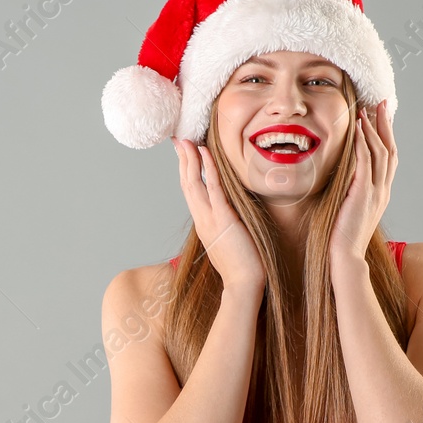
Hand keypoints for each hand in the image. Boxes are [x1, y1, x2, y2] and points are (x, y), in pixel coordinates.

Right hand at [173, 138, 264, 292]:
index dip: (185, 171)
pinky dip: (207, 168)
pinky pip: (213, 187)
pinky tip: (204, 153)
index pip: (190, 191)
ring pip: (193, 182)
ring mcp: (209, 218)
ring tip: (186, 140)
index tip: (183, 154)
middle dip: (182, 160)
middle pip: (186, 183)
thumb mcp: (228, 241)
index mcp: (203, 223)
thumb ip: (225, 225)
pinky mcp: (223, 217)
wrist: (244, 283)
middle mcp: (201, 218)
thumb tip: (229, 215)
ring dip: (189, 159)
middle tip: (178, 139)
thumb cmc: (241, 265)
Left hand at [328, 101, 397, 268]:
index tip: (380, 117)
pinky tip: (357, 128)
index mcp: (381, 194)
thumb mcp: (347, 209)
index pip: (388, 158)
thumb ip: (348, 193)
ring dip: (373, 128)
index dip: (386, 136)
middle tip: (382, 103)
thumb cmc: (340, 237)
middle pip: (391, 149)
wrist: (344, 257)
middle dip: (386, 125)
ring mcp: (376, 192)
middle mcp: (383, 190)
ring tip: (367, 109)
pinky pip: (366, 162)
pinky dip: (363, 143)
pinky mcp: (364, 194)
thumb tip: (340, 179)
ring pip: (381, 152)